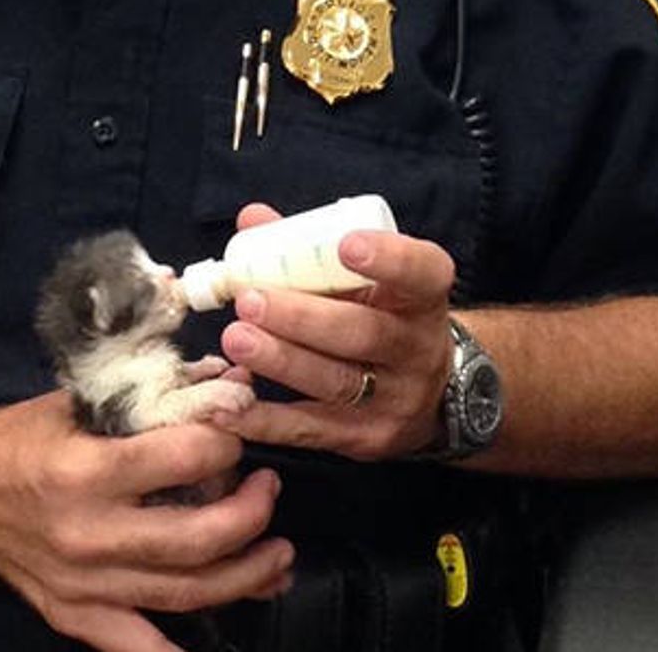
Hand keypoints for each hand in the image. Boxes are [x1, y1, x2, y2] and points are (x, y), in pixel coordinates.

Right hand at [0, 392, 293, 651]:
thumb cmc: (20, 440)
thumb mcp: (82, 401)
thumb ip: (157, 394)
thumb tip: (230, 380)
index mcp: (86, 471)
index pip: (187, 458)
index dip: (228, 439)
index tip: (238, 430)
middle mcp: (86, 534)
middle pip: (198, 538)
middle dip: (252, 513)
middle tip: (269, 490)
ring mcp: (82, 585)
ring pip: (186, 594)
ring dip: (246, 575)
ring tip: (277, 556)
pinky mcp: (75, 616)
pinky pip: (141, 648)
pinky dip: (183, 651)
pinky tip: (231, 628)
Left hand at [212, 204, 455, 461]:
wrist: (431, 394)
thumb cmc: (382, 316)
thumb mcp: (368, 280)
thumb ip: (313, 249)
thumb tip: (252, 220)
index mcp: (423, 296)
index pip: (421, 272)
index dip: (388, 259)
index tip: (346, 245)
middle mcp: (418, 347)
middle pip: (363, 332)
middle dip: (302, 317)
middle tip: (250, 301)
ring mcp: (396, 398)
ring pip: (336, 381)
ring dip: (280, 361)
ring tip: (234, 341)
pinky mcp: (367, 438)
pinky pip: (311, 429)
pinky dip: (265, 420)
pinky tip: (226, 406)